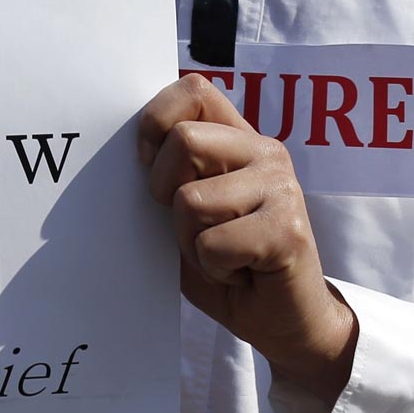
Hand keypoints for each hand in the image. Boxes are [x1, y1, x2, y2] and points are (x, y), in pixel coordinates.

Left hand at [137, 73, 356, 402]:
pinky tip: (240, 273)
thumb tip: (125, 156)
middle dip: (165, 191)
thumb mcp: (187, 212)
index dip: (156, 121)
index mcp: (238, 139)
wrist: (286, 323)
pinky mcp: (288, 230)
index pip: (193, 89)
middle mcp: (265, 152)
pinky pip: (212, 244)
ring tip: (222, 254)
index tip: (148, 164)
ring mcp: (281, 188)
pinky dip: (212, 269)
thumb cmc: (228, 263)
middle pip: (183, 139)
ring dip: (190, 241)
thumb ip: (168, 178)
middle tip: (192, 226)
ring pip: (190, 200)